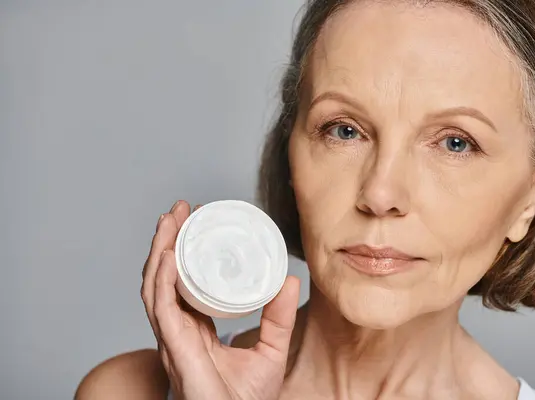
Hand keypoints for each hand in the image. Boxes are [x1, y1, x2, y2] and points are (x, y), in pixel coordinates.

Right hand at [141, 200, 299, 399]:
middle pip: (164, 278)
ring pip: (155, 287)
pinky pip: (162, 310)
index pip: (182, 282)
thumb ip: (279, 316)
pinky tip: (168, 256)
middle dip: (167, 241)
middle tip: (179, 210)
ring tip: (169, 220)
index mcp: (195, 328)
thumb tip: (291, 278)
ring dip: (159, 251)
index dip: (184, 252)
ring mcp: (173, 339)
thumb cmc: (247, 399)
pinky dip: (161, 281)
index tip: (196, 222)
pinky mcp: (175, 349)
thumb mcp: (271, 348)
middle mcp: (178, 330)